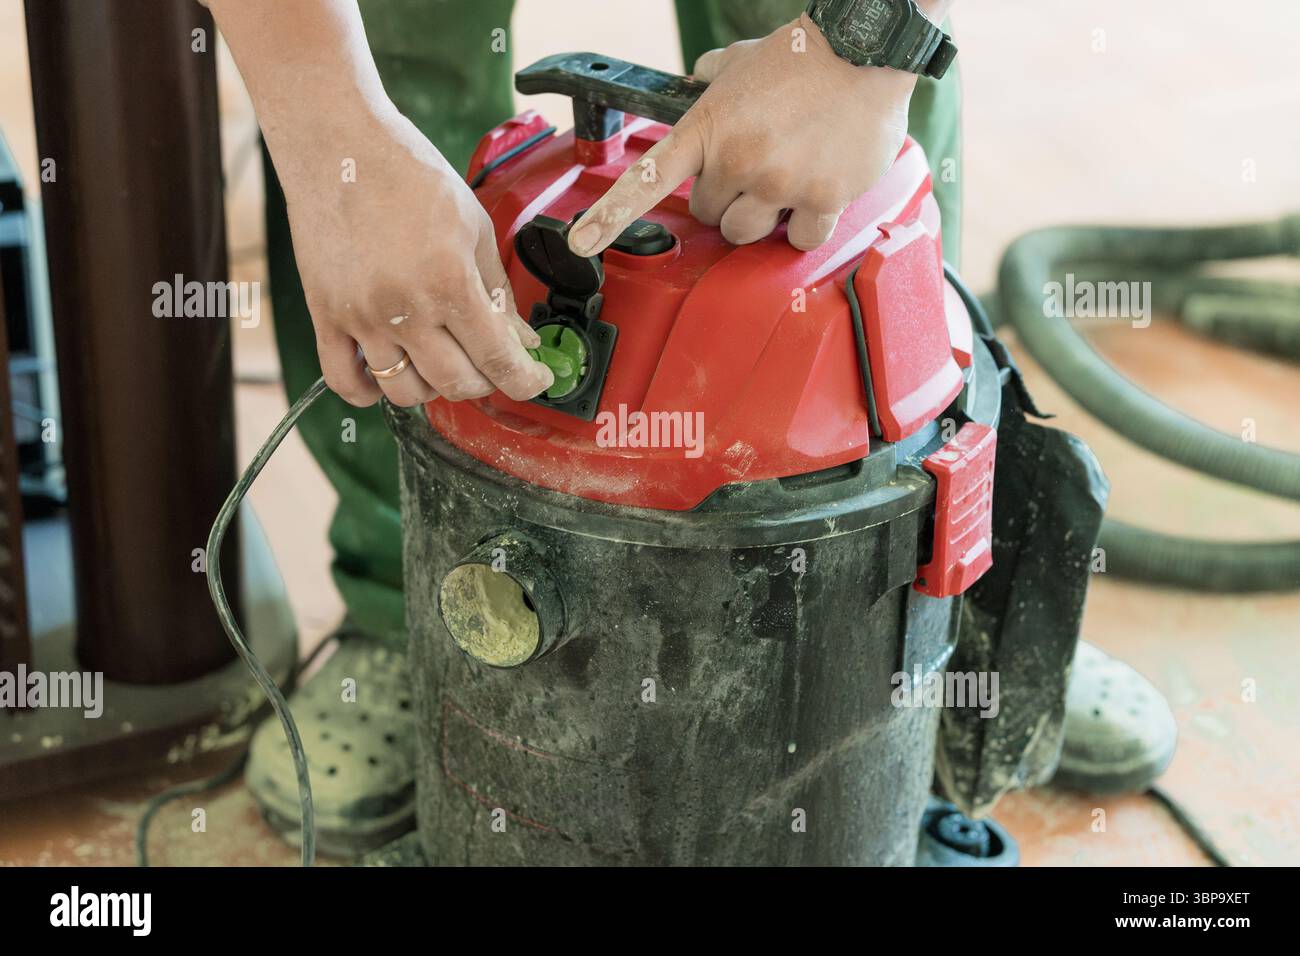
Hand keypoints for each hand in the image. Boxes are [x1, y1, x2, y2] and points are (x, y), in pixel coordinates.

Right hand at [279, 107, 552, 406]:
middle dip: (484, 381)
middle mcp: (404, 309)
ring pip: (405, 392)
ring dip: (432, 387)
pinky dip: (369, 392)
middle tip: (490, 361)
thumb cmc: (408, 174)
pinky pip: (344, 382)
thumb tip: (521, 339)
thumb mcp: (474, 225)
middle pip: (455, 384)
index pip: (498, 359)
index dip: (526, 380)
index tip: (535, 380)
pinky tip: (390, 371)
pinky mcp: (325, 315)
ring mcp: (361, 317)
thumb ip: (498, 290)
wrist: (339, 143)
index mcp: (449, 282)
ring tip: (440, 359)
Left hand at [567, 14, 917, 255]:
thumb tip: (701, 73)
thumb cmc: (805, 56)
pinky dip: (806, 225)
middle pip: (709, 215)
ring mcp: (781, 184)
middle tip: (755, 168)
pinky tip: (817, 192)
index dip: (610, 216)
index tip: (582, 242)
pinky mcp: (823, 199)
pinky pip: (800, 239)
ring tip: (786, 178)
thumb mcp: (741, 59)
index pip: (648, 179)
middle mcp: (739, 161)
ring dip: (761, 216)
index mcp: (709, 128)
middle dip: (727, 197)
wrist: (865, 49)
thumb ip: (713, 76)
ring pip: (749, 232)